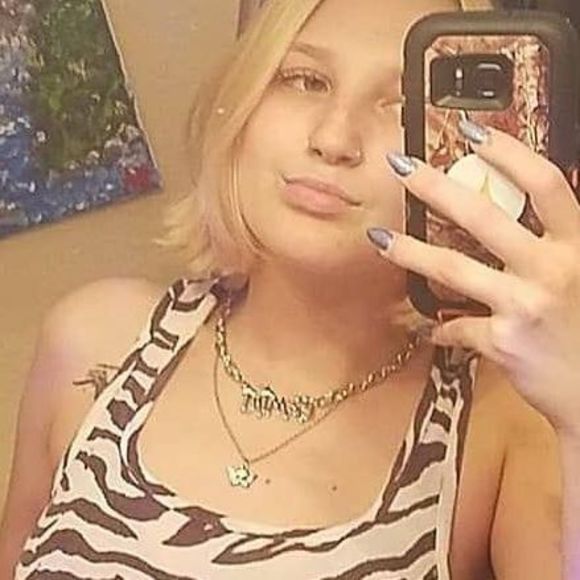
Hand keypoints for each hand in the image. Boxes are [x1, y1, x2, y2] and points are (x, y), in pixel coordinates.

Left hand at [368, 123, 579, 439]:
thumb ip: (563, 237)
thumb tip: (553, 189)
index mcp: (577, 246)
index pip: (544, 185)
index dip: (508, 153)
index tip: (471, 132)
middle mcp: (551, 269)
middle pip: (482, 215)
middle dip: (433, 187)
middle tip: (399, 167)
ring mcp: (524, 305)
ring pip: (453, 268)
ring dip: (410, 251)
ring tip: (379, 239)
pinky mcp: (503, 343)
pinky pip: (458, 327)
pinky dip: (442, 326)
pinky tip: (431, 326)